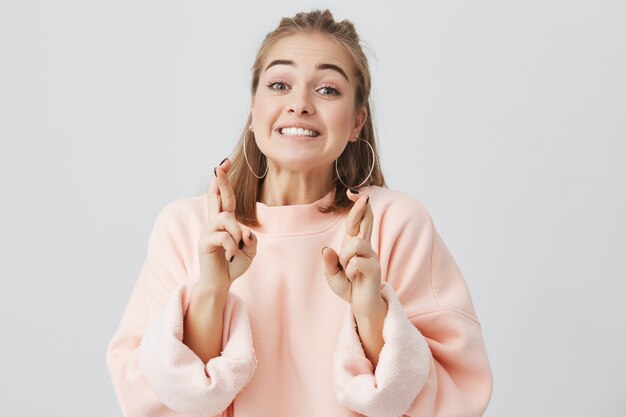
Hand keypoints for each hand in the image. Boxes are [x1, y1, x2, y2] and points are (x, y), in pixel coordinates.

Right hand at [196, 158, 257, 294]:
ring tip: (236, 248)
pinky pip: (224, 237)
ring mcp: (208, 232)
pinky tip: (230, 256)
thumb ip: (251, 240)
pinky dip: (232, 247)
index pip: (225, 197)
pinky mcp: (204, 243)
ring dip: (236, 233)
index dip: (224, 180)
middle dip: (219, 180)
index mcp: (225, 222)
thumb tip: (245, 232)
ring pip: (225, 219)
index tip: (225, 162)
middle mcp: (214, 223)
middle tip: (220, 166)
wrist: (221, 283)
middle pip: (215, 196)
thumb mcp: (250, 251)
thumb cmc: (234, 265)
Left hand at [322, 189, 382, 316]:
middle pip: (366, 221)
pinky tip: (353, 278)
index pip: (357, 221)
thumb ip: (328, 262)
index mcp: (354, 244)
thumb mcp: (331, 274)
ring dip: (345, 258)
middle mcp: (365, 246)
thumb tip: (326, 249)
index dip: (357, 206)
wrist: (361, 305)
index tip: (353, 192)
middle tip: (362, 196)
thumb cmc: (349, 287)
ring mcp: (371, 256)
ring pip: (355, 244)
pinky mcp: (375, 267)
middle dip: (361, 207)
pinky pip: (356, 262)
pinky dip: (349, 271)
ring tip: (347, 271)